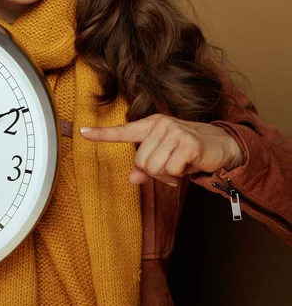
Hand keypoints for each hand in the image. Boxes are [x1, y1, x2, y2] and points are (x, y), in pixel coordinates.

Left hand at [80, 114, 243, 185]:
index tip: (83, 132)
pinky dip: (179, 175)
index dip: (102, 134)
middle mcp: (161, 125)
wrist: (221, 145)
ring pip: (154, 168)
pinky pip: (171, 170)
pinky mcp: (189, 144)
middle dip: (155, 172)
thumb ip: (145, 167)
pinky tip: (188, 166)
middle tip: (170, 168)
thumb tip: (132, 179)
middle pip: (141, 162)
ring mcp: (175, 132)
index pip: (123, 131)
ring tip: (179, 166)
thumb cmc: (188, 150)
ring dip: (167, 175)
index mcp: (151, 125)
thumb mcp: (164, 156)